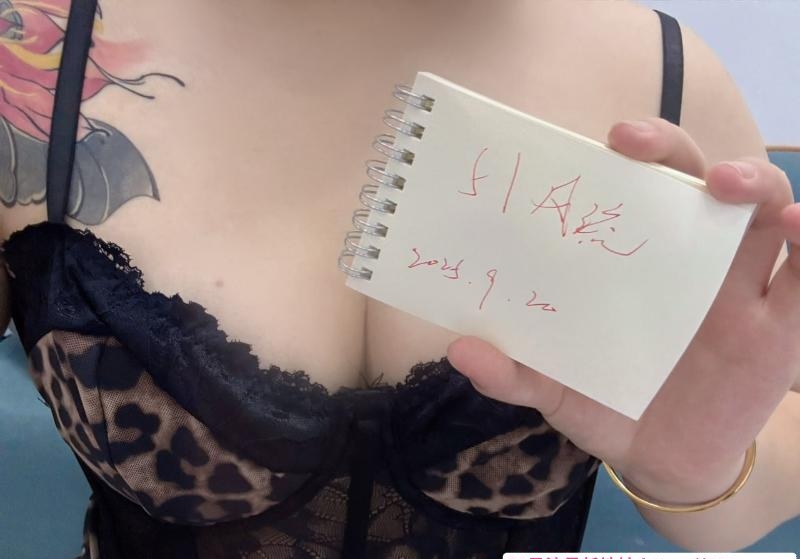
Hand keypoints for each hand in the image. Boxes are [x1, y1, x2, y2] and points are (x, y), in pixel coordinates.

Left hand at [447, 117, 798, 502]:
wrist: (663, 462)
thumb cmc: (606, 406)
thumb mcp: (555, 391)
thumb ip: (513, 373)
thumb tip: (460, 350)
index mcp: (631, 262)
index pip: (632, 187)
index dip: (624, 157)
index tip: (602, 142)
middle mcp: (685, 260)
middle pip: (694, 179)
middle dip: (674, 151)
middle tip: (639, 147)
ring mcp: (736, 288)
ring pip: (761, 209)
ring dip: (754, 183)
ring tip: (731, 188)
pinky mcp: (777, 328)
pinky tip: (798, 227)